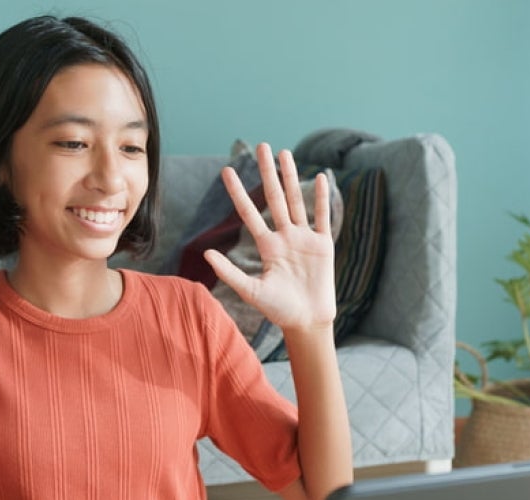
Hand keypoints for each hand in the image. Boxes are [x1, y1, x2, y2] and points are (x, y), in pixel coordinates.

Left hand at [204, 142, 336, 332]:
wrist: (307, 322)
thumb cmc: (278, 310)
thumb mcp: (251, 291)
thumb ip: (229, 272)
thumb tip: (206, 253)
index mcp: (267, 246)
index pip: (249, 213)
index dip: (238, 193)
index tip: (227, 171)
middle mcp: (285, 237)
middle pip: (274, 198)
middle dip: (268, 173)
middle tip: (262, 146)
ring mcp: (304, 239)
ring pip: (296, 201)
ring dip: (291, 177)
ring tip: (284, 154)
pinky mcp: (323, 245)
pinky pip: (322, 217)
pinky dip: (321, 198)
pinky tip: (319, 177)